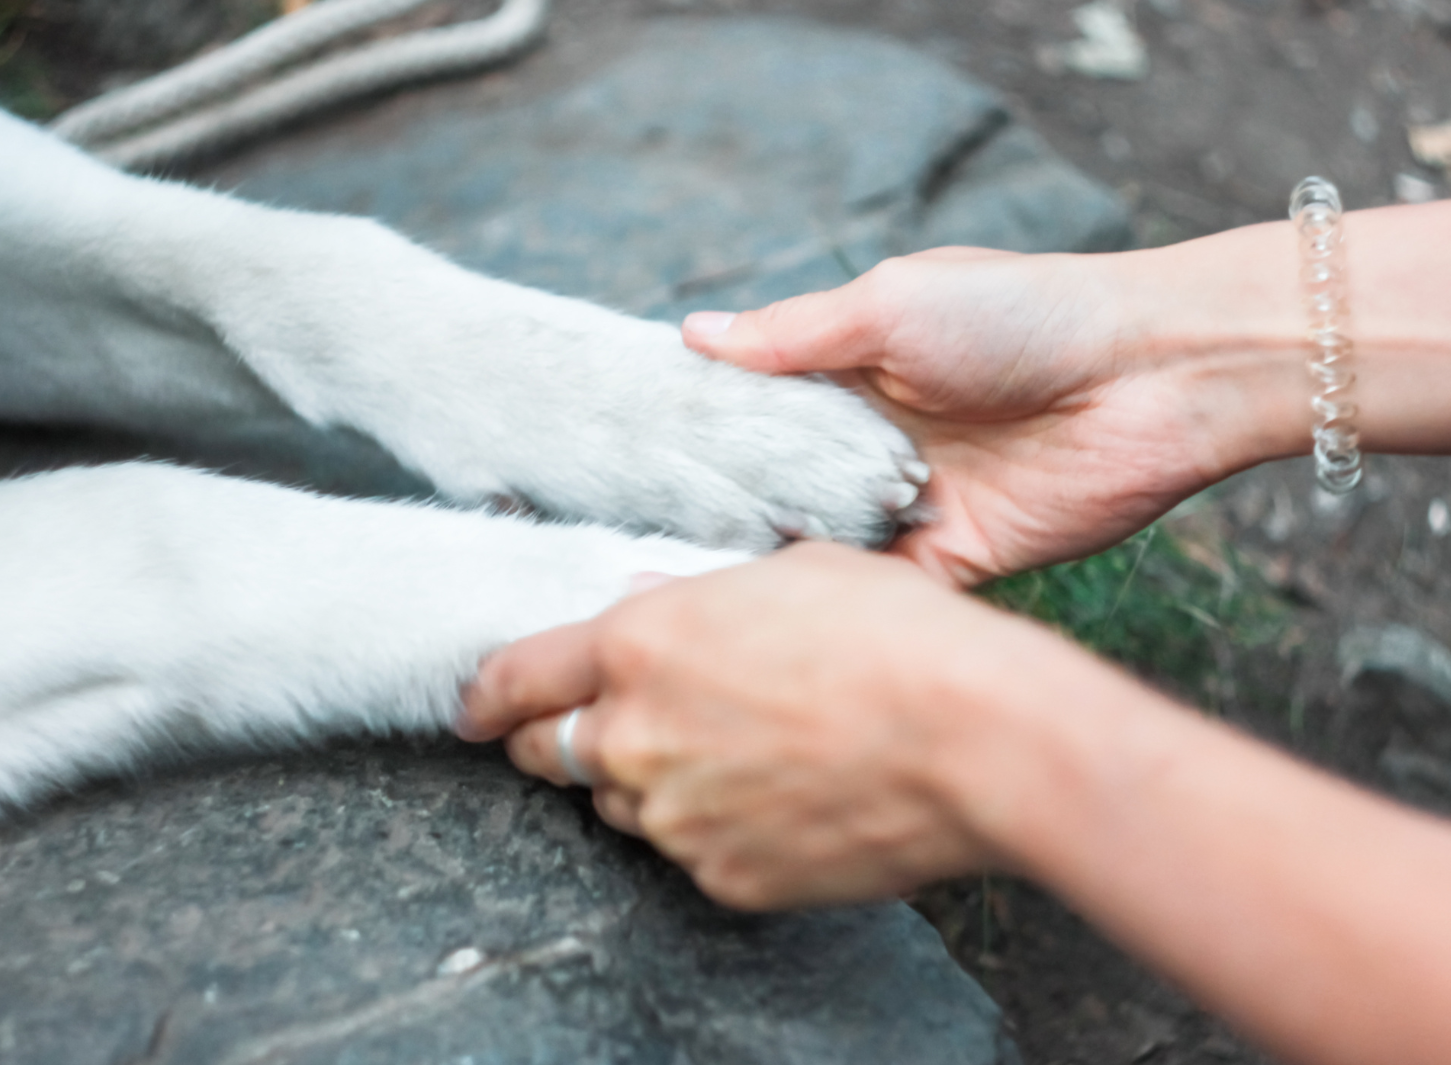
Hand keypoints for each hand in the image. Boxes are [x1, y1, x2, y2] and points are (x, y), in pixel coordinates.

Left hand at [457, 543, 1049, 908]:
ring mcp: (674, 818)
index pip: (514, 678)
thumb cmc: (897, 637)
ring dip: (647, 781)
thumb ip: (700, 598)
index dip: (486, 693)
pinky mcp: (721, 877)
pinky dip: (715, 828)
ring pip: (620, 806)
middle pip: (548, 752)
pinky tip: (779, 796)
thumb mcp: (790, 572)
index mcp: (638, 644)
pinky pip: (691, 852)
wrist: (975, 739)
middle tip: (616, 723)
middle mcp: (634, 737)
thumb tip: (663, 605)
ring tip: (733, 752)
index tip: (475, 705)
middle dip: (559, 738)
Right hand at [683, 246, 1303, 584]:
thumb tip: (693, 334)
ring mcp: (908, 505)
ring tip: (675, 598)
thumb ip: (794, 336)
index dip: (696, 433)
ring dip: (767, 568)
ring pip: (817, 549)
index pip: (753, 408)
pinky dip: (833, 609)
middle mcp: (870, 442)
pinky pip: (880, 594)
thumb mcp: (891, 305)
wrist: (1152, 378)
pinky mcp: (952, 561)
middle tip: (629, 545)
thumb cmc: (1024, 316)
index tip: (618, 462)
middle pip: (775, 487)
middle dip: (718, 513)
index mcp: (850, 371)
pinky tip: (766, 628)